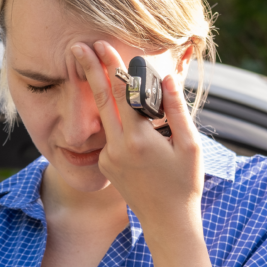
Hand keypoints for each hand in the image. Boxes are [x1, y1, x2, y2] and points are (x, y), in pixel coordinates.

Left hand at [71, 41, 203, 231]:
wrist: (167, 222)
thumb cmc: (185, 183)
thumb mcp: (189, 145)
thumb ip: (175, 110)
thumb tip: (166, 77)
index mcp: (138, 140)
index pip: (122, 95)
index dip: (112, 67)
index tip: (101, 44)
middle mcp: (117, 148)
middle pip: (101, 101)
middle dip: (90, 71)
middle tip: (77, 45)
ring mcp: (108, 158)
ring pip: (104, 118)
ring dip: (100, 92)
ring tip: (94, 64)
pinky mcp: (105, 165)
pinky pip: (110, 135)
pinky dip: (115, 118)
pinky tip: (121, 108)